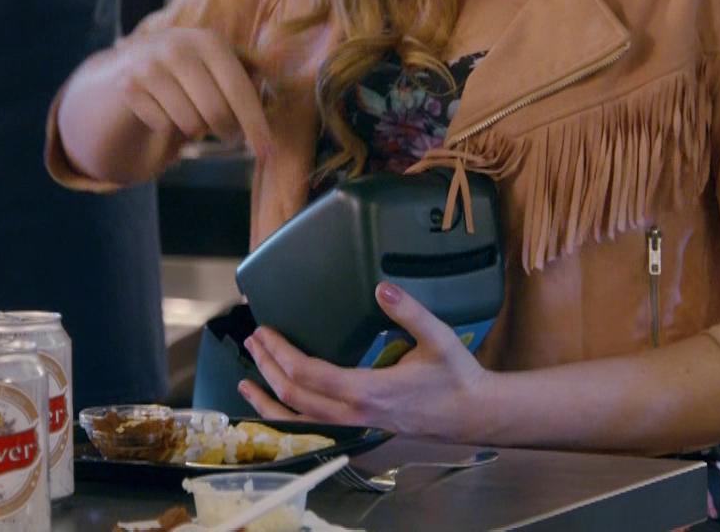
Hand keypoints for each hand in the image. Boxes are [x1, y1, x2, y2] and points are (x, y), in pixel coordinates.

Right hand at [110, 27, 274, 158]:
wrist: (125, 65)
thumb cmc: (186, 70)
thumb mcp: (215, 63)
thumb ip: (247, 73)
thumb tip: (285, 77)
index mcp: (209, 40)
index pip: (239, 89)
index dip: (255, 124)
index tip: (267, 151)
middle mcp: (178, 47)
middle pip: (216, 112)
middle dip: (227, 130)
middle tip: (228, 132)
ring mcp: (150, 65)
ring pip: (190, 124)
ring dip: (195, 129)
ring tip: (191, 114)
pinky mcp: (129, 86)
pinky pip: (163, 126)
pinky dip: (167, 126)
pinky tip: (163, 109)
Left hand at [239, 282, 490, 438]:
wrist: (473, 414)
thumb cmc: (455, 375)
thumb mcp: (438, 337)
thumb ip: (409, 311)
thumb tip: (382, 287)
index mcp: (368, 391)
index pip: (309, 374)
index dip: (281, 353)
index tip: (265, 331)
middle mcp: (355, 415)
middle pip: (295, 396)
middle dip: (267, 368)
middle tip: (252, 340)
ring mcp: (355, 428)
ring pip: (299, 422)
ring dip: (268, 402)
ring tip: (246, 383)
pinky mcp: (358, 432)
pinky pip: (313, 430)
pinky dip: (287, 421)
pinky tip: (275, 409)